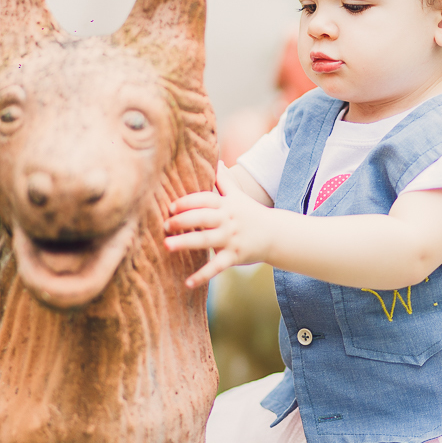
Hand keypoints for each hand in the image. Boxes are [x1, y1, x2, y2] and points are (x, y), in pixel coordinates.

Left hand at [164, 161, 272, 287]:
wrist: (275, 234)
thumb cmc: (250, 213)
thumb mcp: (237, 195)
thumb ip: (223, 179)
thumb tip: (215, 159)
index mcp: (226, 204)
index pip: (205, 199)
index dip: (188, 202)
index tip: (171, 206)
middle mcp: (228, 220)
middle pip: (203, 217)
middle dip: (183, 220)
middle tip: (164, 225)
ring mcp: (231, 239)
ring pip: (206, 240)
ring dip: (186, 243)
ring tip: (166, 246)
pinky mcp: (235, 256)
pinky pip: (217, 267)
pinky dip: (203, 276)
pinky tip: (187, 283)